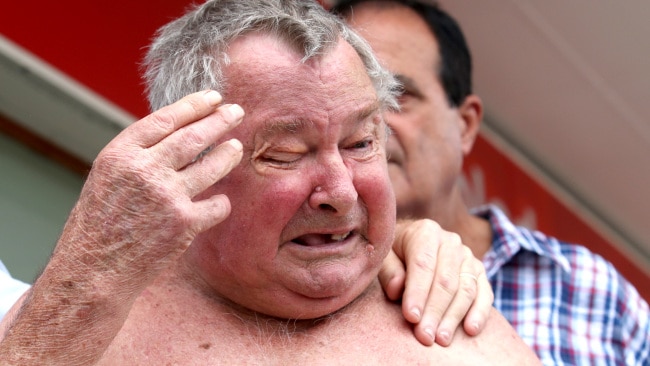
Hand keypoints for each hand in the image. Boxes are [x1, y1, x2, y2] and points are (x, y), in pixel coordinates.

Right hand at [57, 90, 243, 287]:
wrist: (94, 272)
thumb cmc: (100, 225)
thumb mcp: (108, 178)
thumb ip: (139, 155)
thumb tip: (178, 133)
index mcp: (120, 155)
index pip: (165, 119)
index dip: (193, 106)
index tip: (212, 98)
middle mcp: (144, 170)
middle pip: (194, 136)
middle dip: (220, 120)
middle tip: (236, 112)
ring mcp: (167, 196)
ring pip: (212, 164)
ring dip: (228, 153)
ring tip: (236, 147)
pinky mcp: (184, 222)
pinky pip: (216, 204)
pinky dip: (220, 203)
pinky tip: (218, 203)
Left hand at [379, 219, 492, 346]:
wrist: (412, 244)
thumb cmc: (395, 255)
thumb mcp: (384, 257)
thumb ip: (389, 271)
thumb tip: (397, 289)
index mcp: (426, 232)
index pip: (423, 264)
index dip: (417, 292)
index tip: (411, 317)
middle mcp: (451, 242)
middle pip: (446, 280)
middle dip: (435, 311)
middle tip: (425, 336)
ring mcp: (468, 256)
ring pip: (466, 289)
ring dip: (454, 317)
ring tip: (441, 339)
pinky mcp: (479, 272)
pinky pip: (484, 293)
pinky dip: (479, 313)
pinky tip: (470, 330)